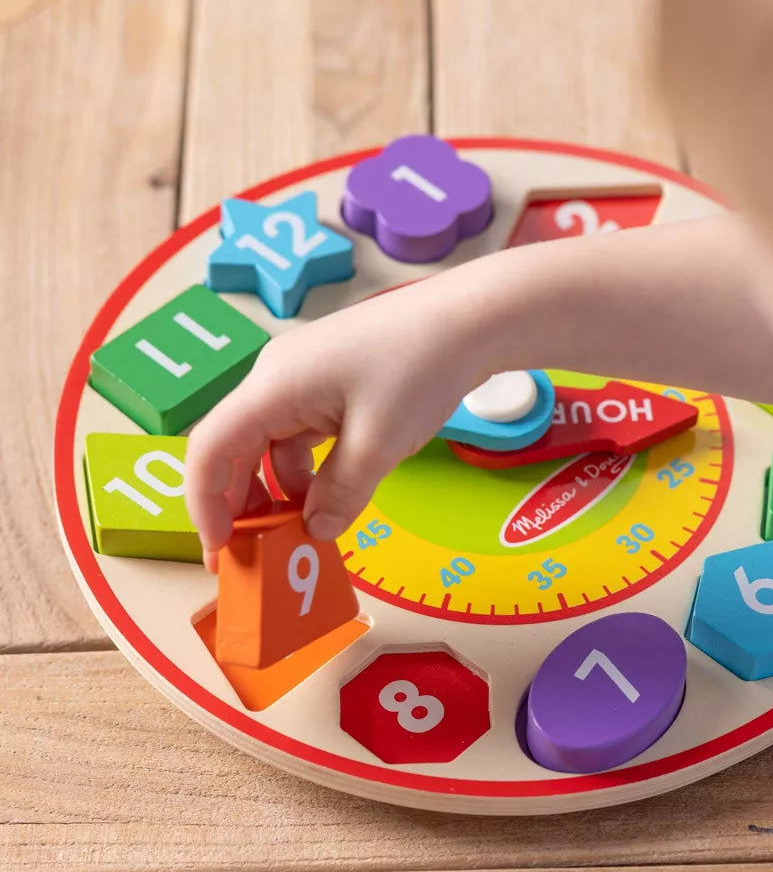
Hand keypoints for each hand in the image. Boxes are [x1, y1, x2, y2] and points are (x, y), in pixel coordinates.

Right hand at [185, 271, 497, 570]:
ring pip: (272, 444)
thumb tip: (315, 530)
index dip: (206, 504)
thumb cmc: (420, 371)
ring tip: (304, 527)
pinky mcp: (329, 381)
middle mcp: (276, 378)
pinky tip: (331, 491)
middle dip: (242, 501)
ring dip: (282, 488)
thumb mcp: (378, 445)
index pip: (209, 448)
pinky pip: (301, 432)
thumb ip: (340, 494)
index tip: (221, 549)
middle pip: (235, 447)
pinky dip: (309, 467)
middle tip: (258, 550)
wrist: (468, 320)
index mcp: (272, 387)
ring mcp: (302, 377)